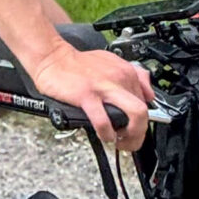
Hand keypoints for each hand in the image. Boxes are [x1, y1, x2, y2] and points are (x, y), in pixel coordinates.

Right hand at [28, 37, 152, 152]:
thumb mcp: (110, 62)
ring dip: (132, 136)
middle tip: (129, 140)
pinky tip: (104, 136)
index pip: (146, 102)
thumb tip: (147, 93)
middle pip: (145, 111)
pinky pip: (104, 121)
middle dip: (140, 133)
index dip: (141, 121)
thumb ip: (131, 75)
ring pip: (136, 114)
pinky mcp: (87, 95)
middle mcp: (119, 78)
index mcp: (125, 72)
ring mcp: (104, 87)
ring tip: (119, 141)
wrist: (52, 57)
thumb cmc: (77, 63)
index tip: (132, 128)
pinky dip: (107, 134)